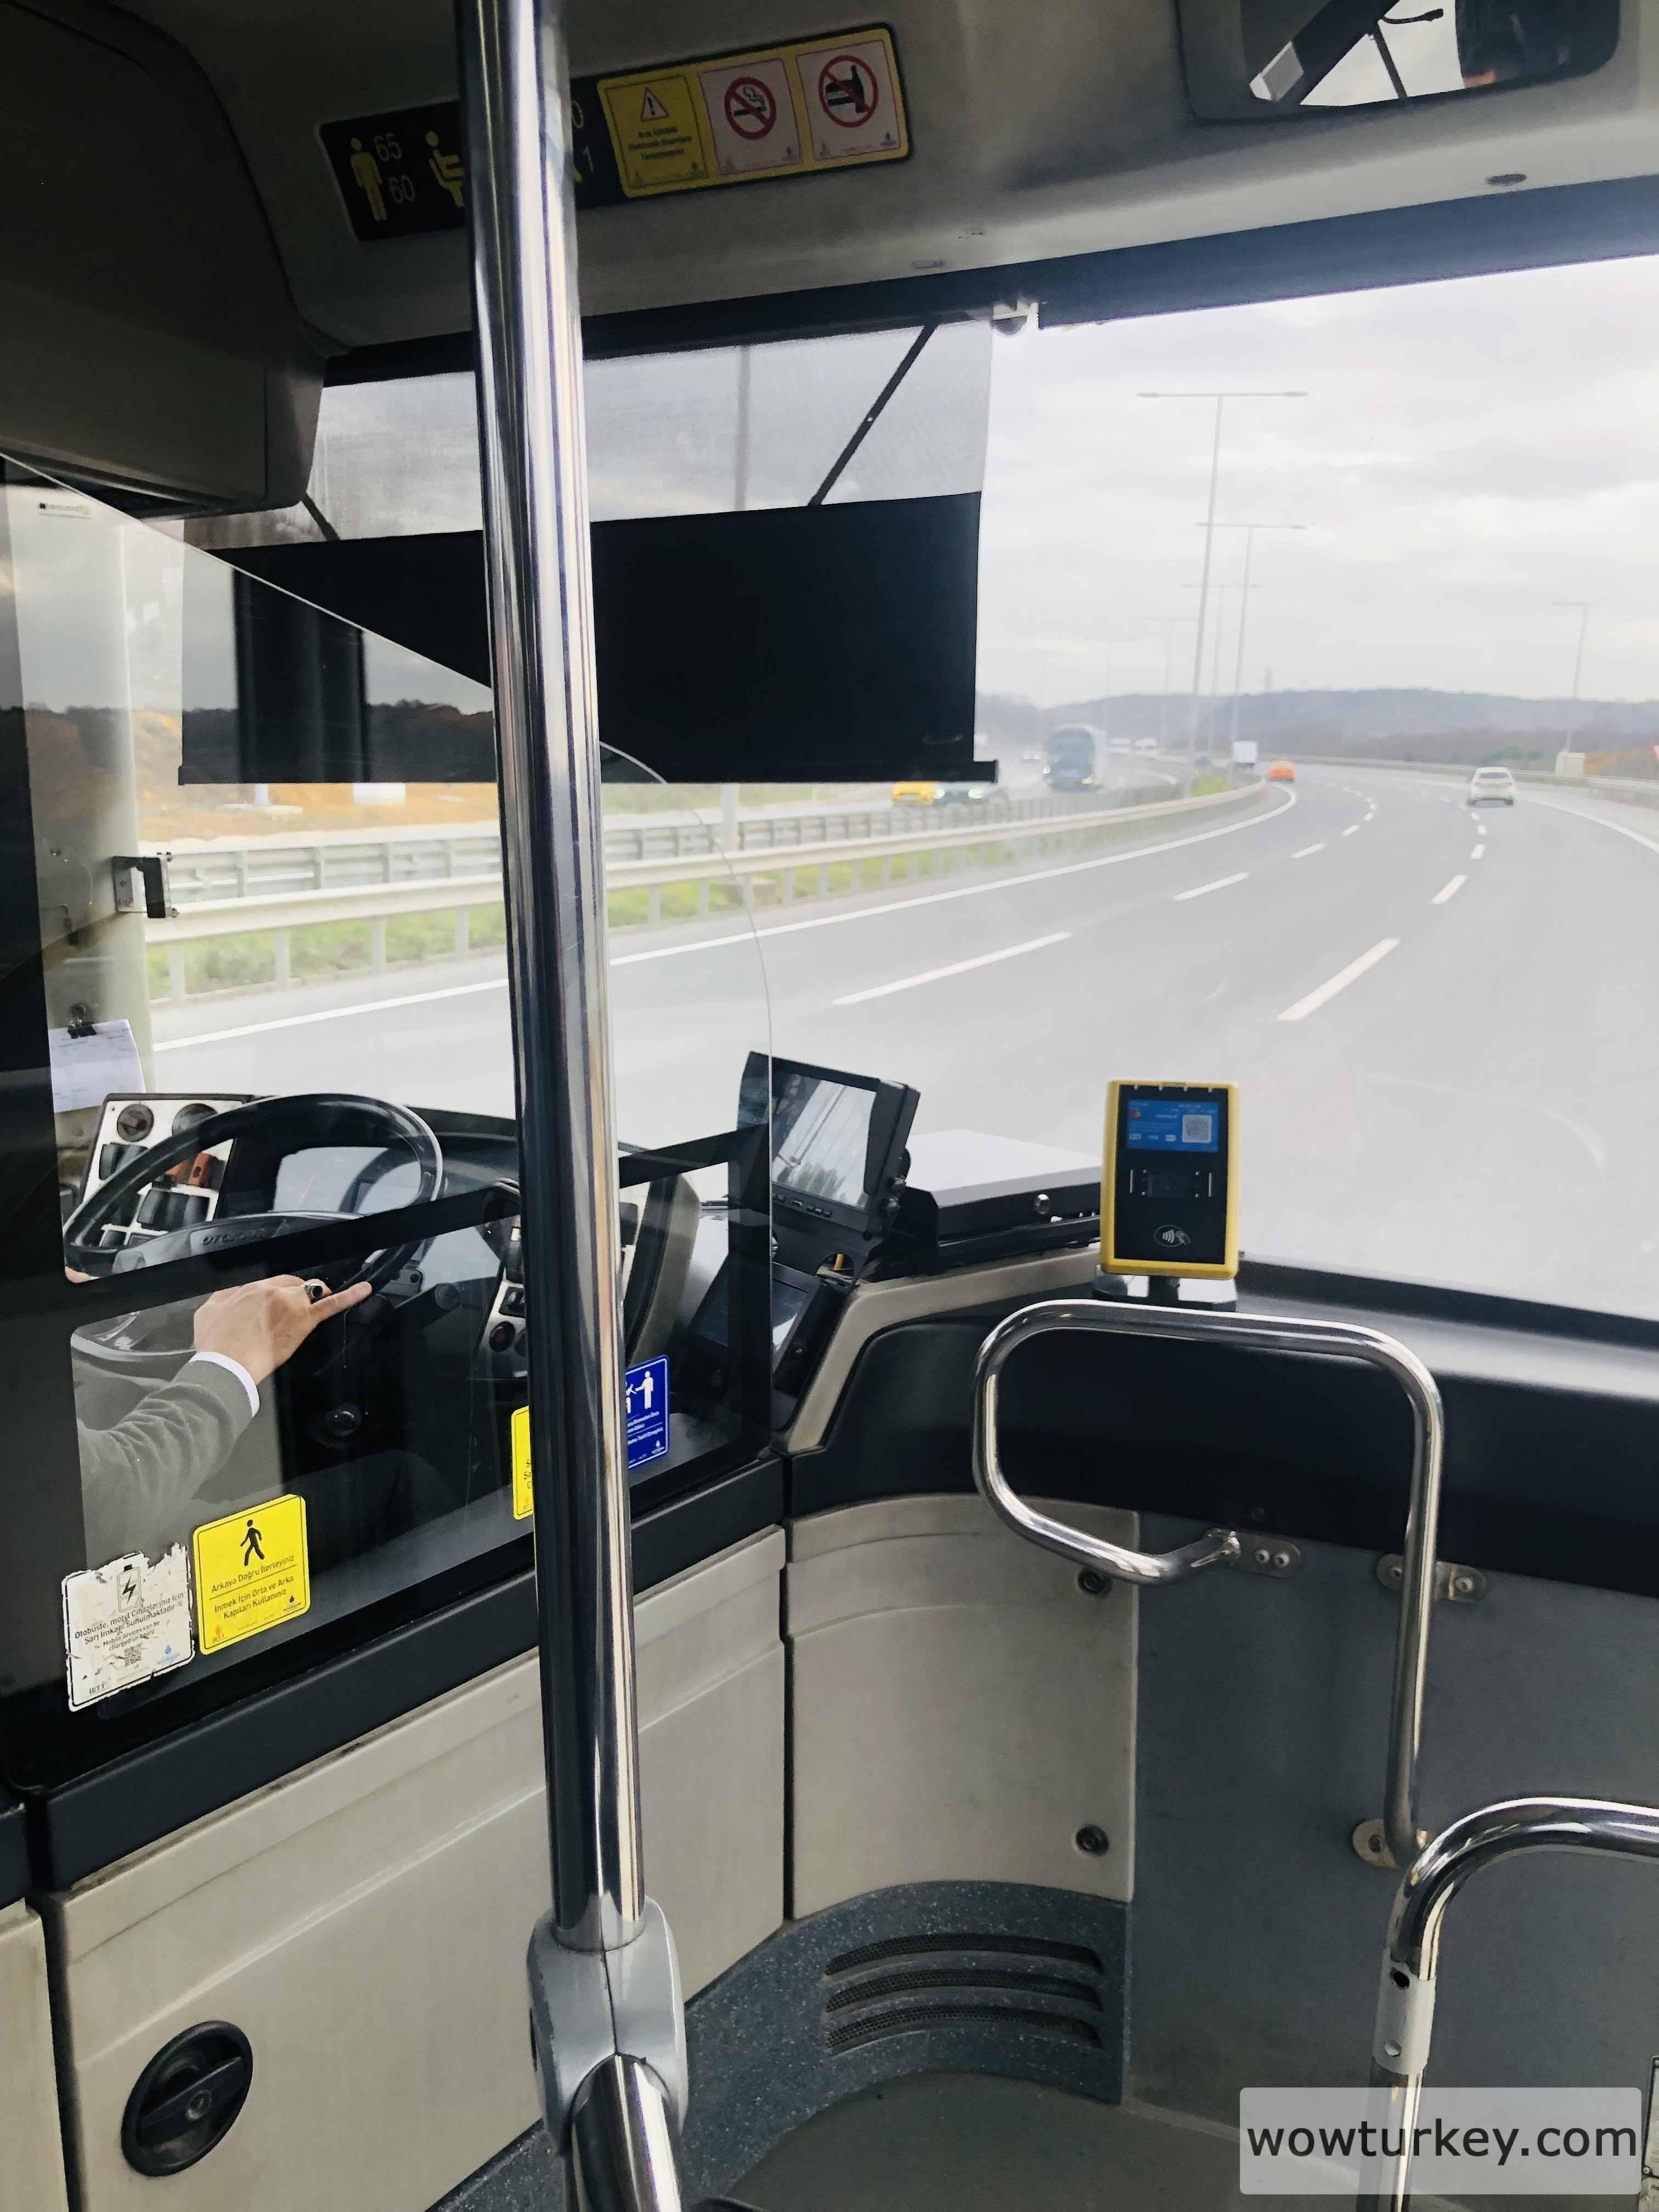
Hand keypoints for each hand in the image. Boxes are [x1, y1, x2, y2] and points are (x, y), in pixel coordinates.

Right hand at [192, 1275, 371, 1384]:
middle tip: (294, 1313)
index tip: (281, 1302)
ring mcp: (291, 1303)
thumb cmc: (216, 1344)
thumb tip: (230, 1295)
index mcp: (251, 1288)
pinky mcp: (304, 1320)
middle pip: (295, 1285)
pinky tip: (364, 1290)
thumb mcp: (207, 1312)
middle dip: (297, 1296)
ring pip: (312, 1290)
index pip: (274, 1283)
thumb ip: (222, 1298)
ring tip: (319, 1305)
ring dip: (316, 1297)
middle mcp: (272, 1290)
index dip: (280, 1293)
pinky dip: (350, 1295)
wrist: (226, 1364)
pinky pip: (332, 1304)